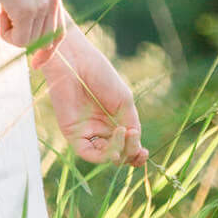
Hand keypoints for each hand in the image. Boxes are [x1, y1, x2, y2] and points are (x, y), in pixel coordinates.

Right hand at [0, 0, 64, 60]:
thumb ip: (29, 1)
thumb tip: (21, 24)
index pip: (58, 32)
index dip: (48, 49)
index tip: (37, 63)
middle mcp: (53, 0)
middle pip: (43, 39)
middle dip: (23, 39)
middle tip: (4, 21)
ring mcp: (42, 6)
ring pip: (28, 42)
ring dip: (10, 32)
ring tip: (1, 8)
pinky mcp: (27, 10)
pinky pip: (17, 39)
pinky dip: (5, 32)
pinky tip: (0, 10)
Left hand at [42, 25, 146, 166]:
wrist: (77, 62)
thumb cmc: (101, 76)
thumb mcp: (124, 101)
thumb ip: (130, 124)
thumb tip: (137, 148)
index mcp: (114, 120)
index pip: (127, 145)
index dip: (136, 153)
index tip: (144, 153)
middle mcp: (101, 128)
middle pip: (118, 153)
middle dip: (130, 153)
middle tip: (136, 141)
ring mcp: (87, 131)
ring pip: (105, 155)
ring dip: (119, 151)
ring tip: (124, 133)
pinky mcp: (72, 133)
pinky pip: (87, 153)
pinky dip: (103, 155)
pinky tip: (114, 148)